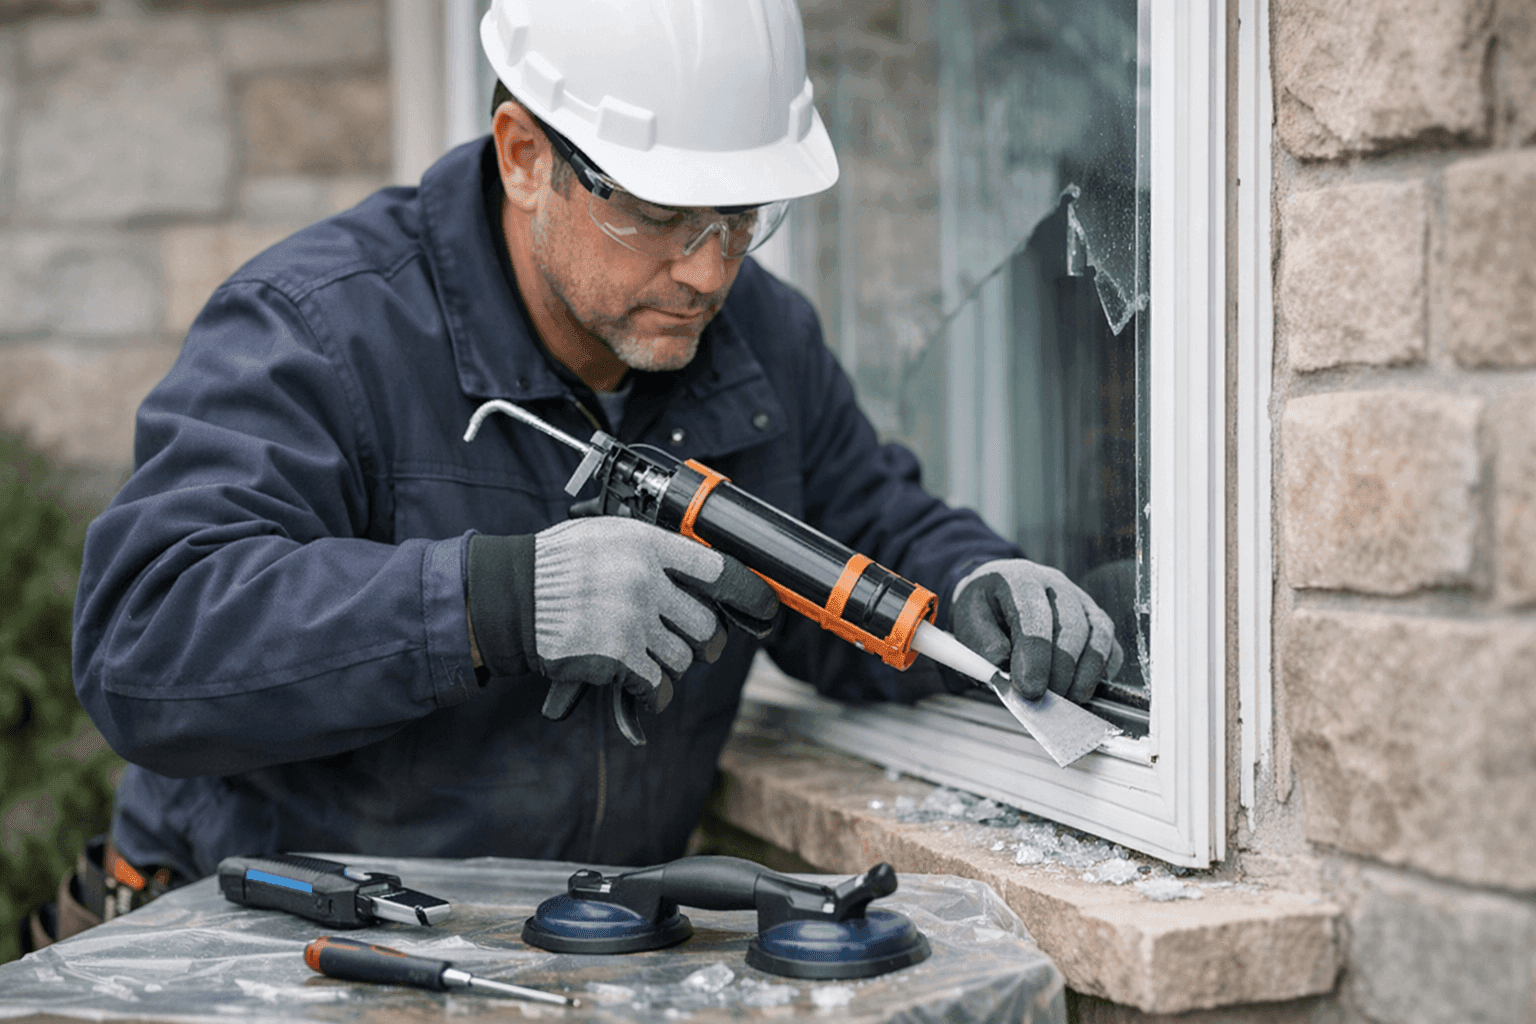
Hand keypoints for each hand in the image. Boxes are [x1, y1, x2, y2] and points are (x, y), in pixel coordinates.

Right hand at [467, 519, 778, 715]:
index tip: (763, 607)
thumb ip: (652, 551)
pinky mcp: (619, 658)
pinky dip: (656, 694)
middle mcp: (645, 580)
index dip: (748, 593)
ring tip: (650, 659)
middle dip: (704, 641)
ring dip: (673, 666)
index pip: (719, 570)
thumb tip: (700, 573)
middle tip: (696, 645)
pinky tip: (645, 690)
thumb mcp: (606, 535)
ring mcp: (633, 620)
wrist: (510, 597)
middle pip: (706, 624)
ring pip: (684, 658)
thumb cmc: (556, 565)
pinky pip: (658, 686)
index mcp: (647, 544)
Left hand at [949, 559, 1122, 704]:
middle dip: (1061, 669)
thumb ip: (982, 644)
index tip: (1029, 689)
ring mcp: (1081, 600)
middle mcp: (1056, 585)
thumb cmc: (984, 611)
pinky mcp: (1096, 620)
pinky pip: (1111, 645)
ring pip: (1097, 633)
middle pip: (1072, 625)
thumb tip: (1004, 665)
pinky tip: (1084, 688)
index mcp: (1020, 579)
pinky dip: (1102, 670)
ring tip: (1068, 699)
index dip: (1034, 654)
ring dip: (1086, 673)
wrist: (997, 594)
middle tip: (1046, 698)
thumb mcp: (967, 622)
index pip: (1033, 614)